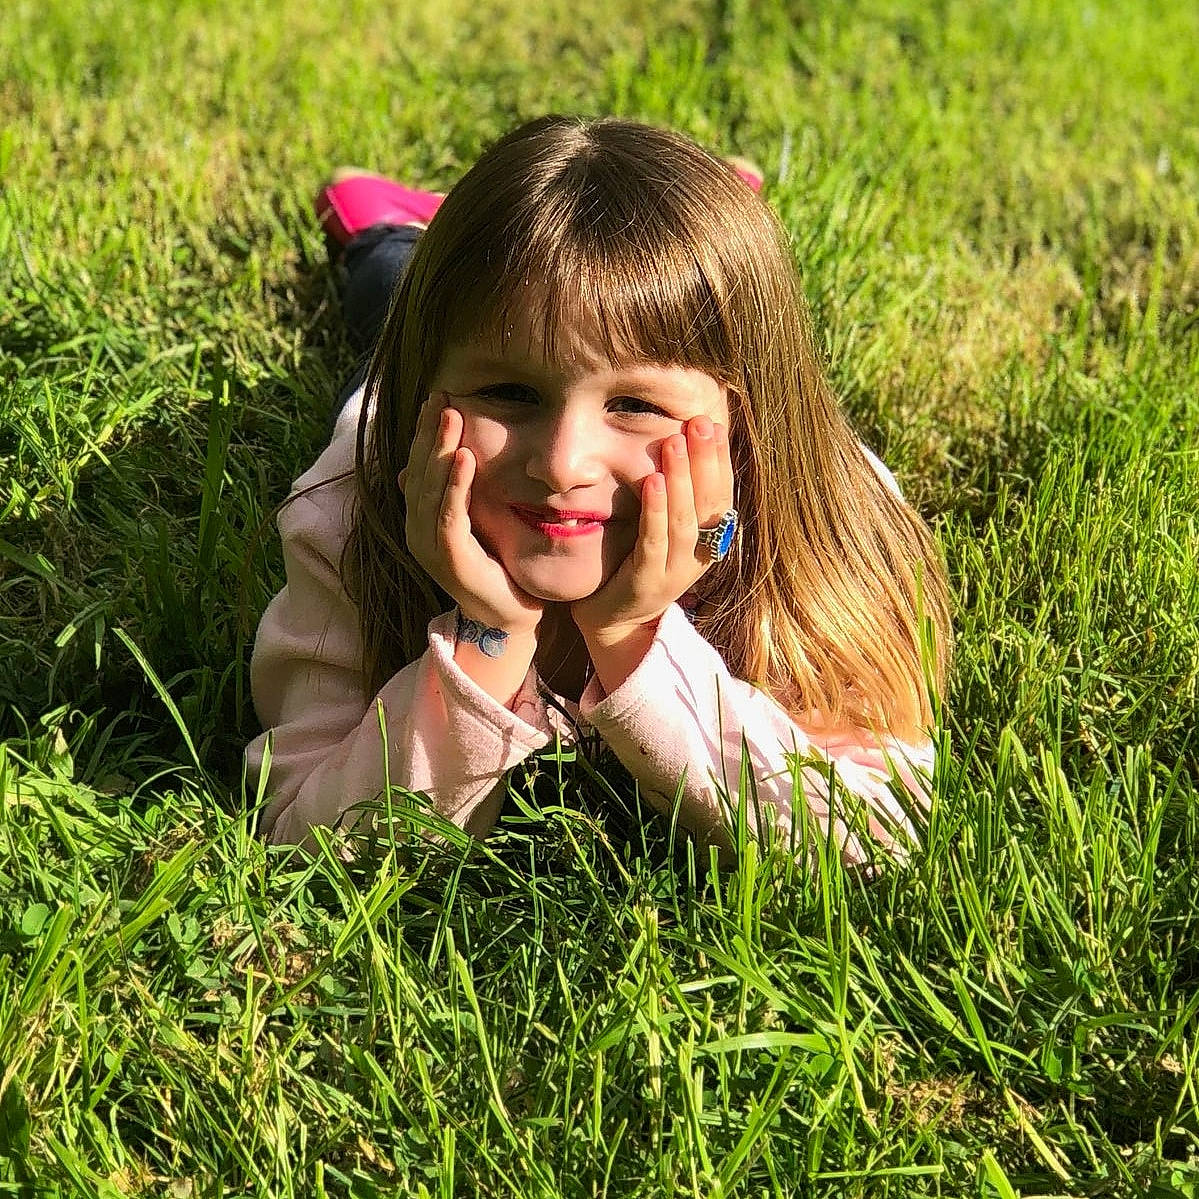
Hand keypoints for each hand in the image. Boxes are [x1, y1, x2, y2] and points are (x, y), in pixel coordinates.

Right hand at [399, 392, 543, 634]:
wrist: (507, 615)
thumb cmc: (495, 566)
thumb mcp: (476, 519)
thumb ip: (460, 490)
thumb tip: (451, 454)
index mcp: (420, 519)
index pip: (417, 467)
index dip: (426, 433)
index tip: (438, 398)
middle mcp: (417, 530)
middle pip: (419, 472)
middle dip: (430, 433)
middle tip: (442, 398)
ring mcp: (429, 546)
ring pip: (430, 490)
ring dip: (441, 451)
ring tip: (453, 419)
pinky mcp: (450, 559)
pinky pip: (449, 516)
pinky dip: (455, 486)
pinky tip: (466, 460)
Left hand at [571, 414, 734, 643]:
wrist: (612, 620)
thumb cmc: (635, 564)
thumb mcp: (664, 530)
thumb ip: (677, 497)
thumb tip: (681, 444)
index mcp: (708, 543)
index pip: (721, 496)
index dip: (720, 461)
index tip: (714, 424)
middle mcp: (697, 558)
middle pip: (709, 504)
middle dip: (706, 461)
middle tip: (699, 423)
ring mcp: (673, 573)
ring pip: (684, 521)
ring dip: (682, 479)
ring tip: (674, 443)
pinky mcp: (646, 582)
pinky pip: (654, 542)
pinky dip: (655, 510)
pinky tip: (653, 482)